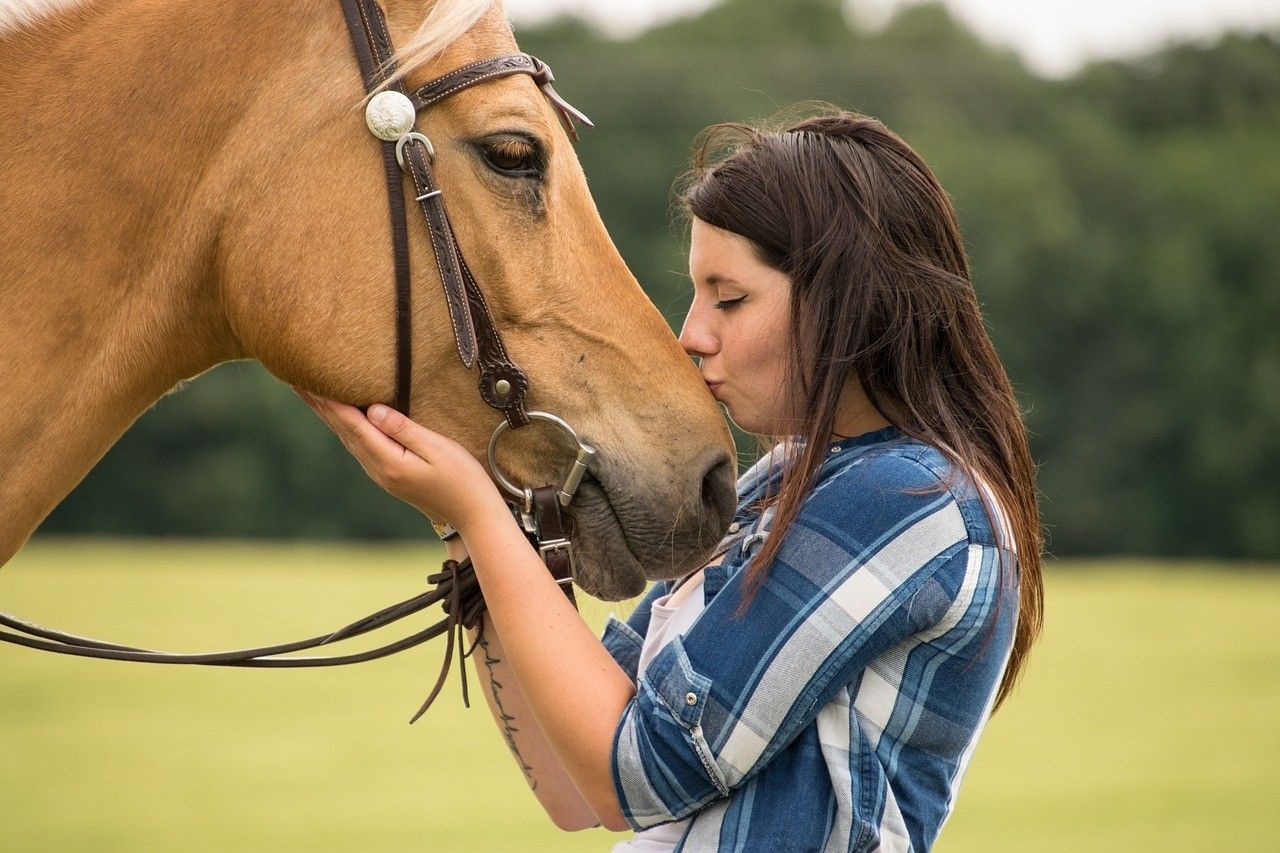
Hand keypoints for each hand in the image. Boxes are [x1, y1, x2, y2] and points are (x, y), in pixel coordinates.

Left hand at [296, 391, 507, 533]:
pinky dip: (344, 427)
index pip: (352, 424)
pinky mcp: (389, 474)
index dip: (329, 401)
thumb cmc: (462, 478)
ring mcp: (382, 474)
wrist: (472, 514)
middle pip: (342, 431)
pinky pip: (359, 445)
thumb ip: (403, 429)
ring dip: (328, 416)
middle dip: (319, 405)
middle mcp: (378, 469)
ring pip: (348, 439)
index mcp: (388, 461)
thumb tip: (371, 411)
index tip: (307, 381)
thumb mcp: (437, 449)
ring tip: (311, 395)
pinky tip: (341, 418)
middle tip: (295, 381)